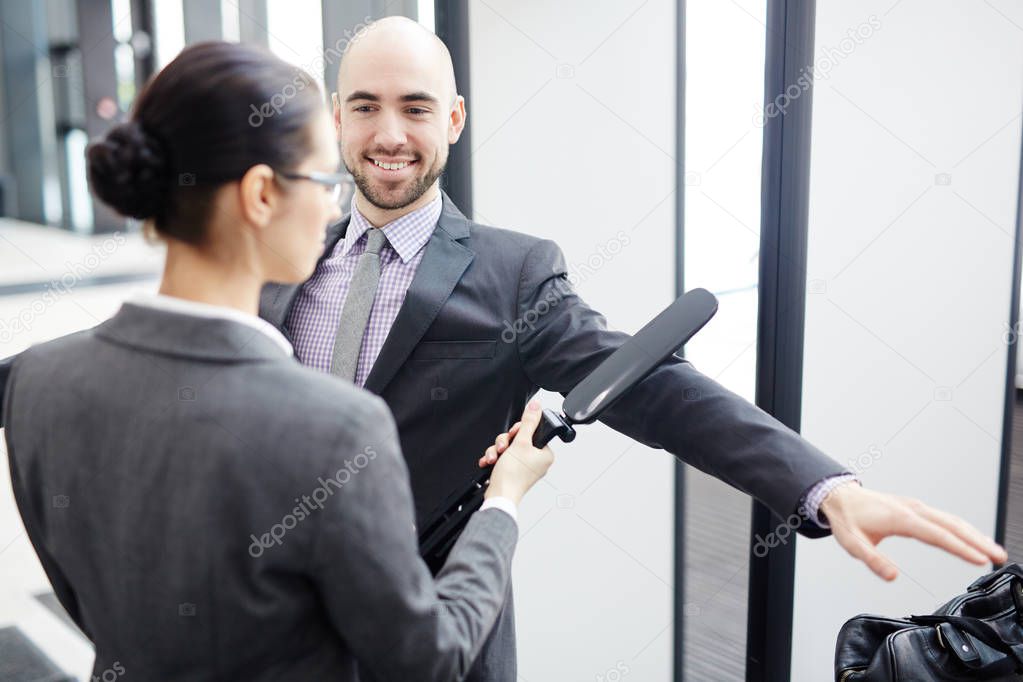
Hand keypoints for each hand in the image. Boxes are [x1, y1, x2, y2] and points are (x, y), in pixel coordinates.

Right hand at [482, 401, 553, 505]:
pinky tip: (490, 462)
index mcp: (545, 454)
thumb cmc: (512, 476)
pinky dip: (496, 459)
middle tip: (503, 448)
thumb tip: (536, 406)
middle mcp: (537, 460)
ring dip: (498, 451)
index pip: (533, 431)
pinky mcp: (514, 471)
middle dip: (506, 442)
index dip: (520, 431)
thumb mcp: (520, 443)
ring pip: (509, 448)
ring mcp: (525, 467)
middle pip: (519, 439)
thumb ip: (528, 423)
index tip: (514, 436)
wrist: (499, 496)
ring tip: (495, 458)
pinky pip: (504, 457)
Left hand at [820, 483, 1007, 580]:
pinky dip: (963, 529)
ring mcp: (916, 507)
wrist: (839, 497)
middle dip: (977, 541)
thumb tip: (893, 576)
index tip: (980, 559)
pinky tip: (973, 539)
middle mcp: (912, 509)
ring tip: (994, 551)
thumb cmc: (847, 520)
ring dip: (974, 534)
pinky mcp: (916, 509)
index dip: (960, 548)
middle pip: (952, 525)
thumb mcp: (853, 544)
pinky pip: (945, 518)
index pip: (937, 535)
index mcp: (900, 518)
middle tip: (999, 556)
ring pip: (952, 520)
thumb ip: (872, 561)